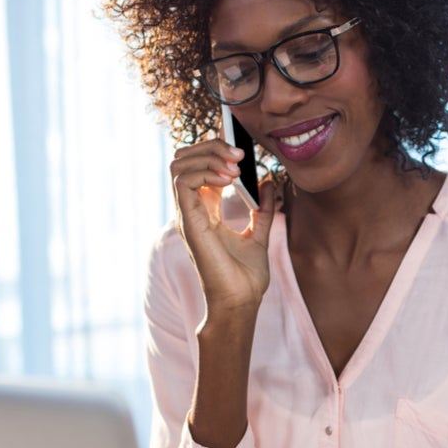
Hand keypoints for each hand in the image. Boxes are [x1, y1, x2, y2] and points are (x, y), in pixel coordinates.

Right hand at [169, 140, 280, 312]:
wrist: (241, 301)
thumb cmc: (245, 277)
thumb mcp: (258, 234)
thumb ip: (261, 208)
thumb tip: (268, 181)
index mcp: (206, 210)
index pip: (199, 166)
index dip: (215, 150)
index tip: (240, 147)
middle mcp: (193, 209)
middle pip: (185, 160)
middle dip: (210, 147)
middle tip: (239, 154)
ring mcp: (188, 214)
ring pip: (179, 165)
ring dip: (208, 156)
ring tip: (235, 166)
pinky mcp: (189, 221)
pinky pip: (183, 181)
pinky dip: (205, 171)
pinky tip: (228, 178)